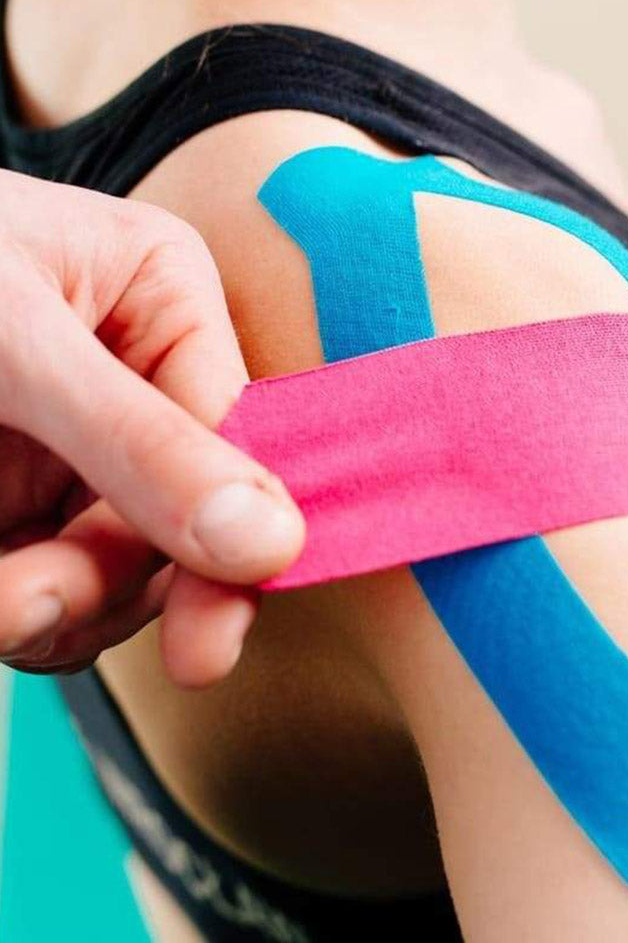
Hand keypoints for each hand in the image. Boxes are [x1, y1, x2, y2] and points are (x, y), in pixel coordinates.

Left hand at [0, 171, 302, 686]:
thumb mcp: (12, 338)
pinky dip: (6, 607)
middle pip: (172, 521)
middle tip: (16, 610)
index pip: (232, 438)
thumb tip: (273, 543)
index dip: (228, 543)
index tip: (205, 649)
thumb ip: (142, 442)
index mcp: (164, 307)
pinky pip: (34, 585)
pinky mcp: (7, 503)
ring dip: (45, 606)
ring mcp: (67, 450)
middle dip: (100, 579)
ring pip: (105, 571)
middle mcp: (131, 383)